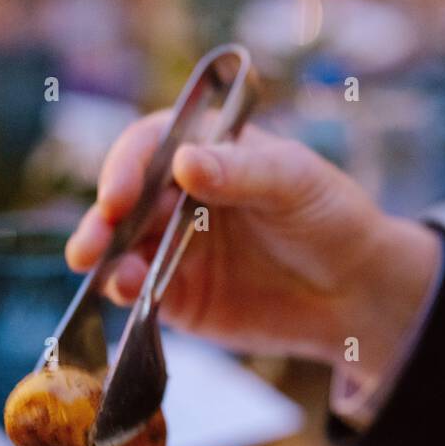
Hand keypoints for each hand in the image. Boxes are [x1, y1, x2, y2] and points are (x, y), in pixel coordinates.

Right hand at [66, 115, 440, 370]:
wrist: (355, 290)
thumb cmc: (329, 216)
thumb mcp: (294, 181)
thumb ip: (240, 173)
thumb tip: (183, 163)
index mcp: (204, 154)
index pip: (149, 148)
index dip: (127, 167)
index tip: (119, 195)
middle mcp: (178, 199)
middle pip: (124, 202)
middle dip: (101, 221)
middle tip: (90, 244)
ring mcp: (173, 249)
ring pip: (122, 249)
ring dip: (107, 260)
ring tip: (105, 274)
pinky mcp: (177, 297)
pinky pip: (140, 292)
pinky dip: (126, 292)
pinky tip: (127, 293)